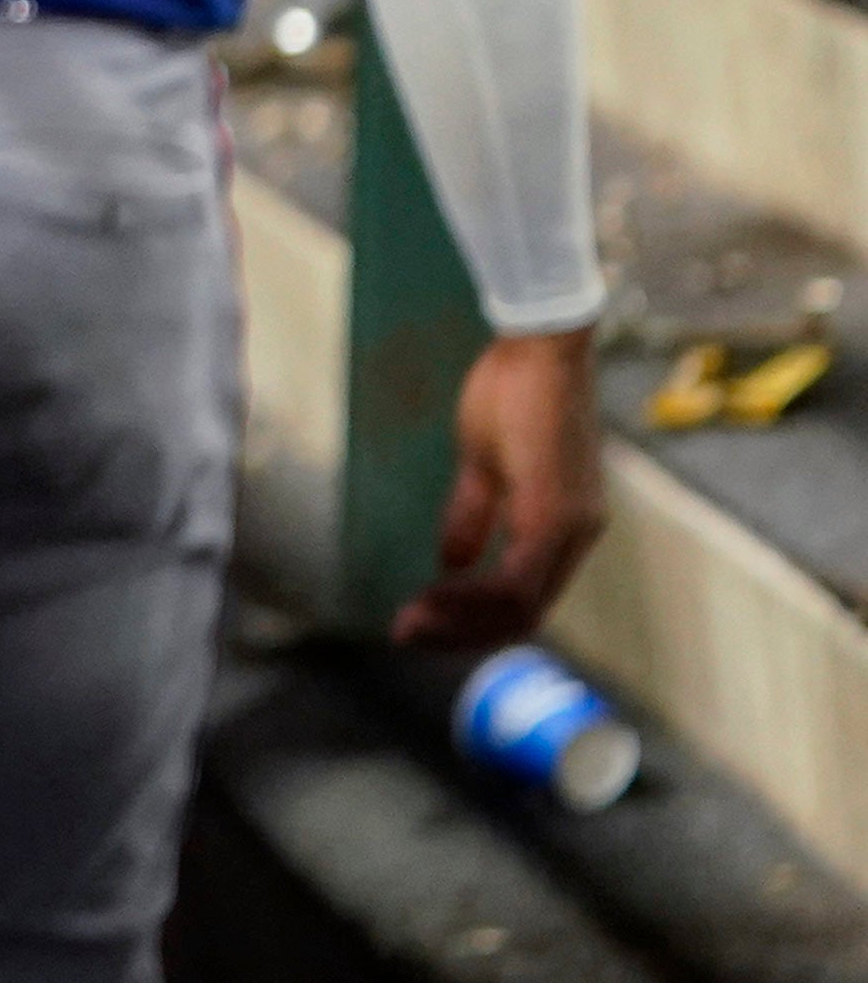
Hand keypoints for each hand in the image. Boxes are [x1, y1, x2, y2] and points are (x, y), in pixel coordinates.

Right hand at [395, 327, 609, 651]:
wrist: (541, 349)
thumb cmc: (512, 391)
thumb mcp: (484, 462)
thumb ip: (473, 514)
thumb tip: (450, 561)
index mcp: (564, 526)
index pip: (524, 598)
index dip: (472, 619)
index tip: (420, 618)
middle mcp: (576, 535)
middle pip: (523, 615)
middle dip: (461, 632)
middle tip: (407, 633)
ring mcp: (570, 528)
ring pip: (520, 607)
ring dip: (461, 620)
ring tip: (411, 621)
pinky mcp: (554, 514)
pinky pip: (517, 579)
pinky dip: (473, 595)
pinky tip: (434, 590)